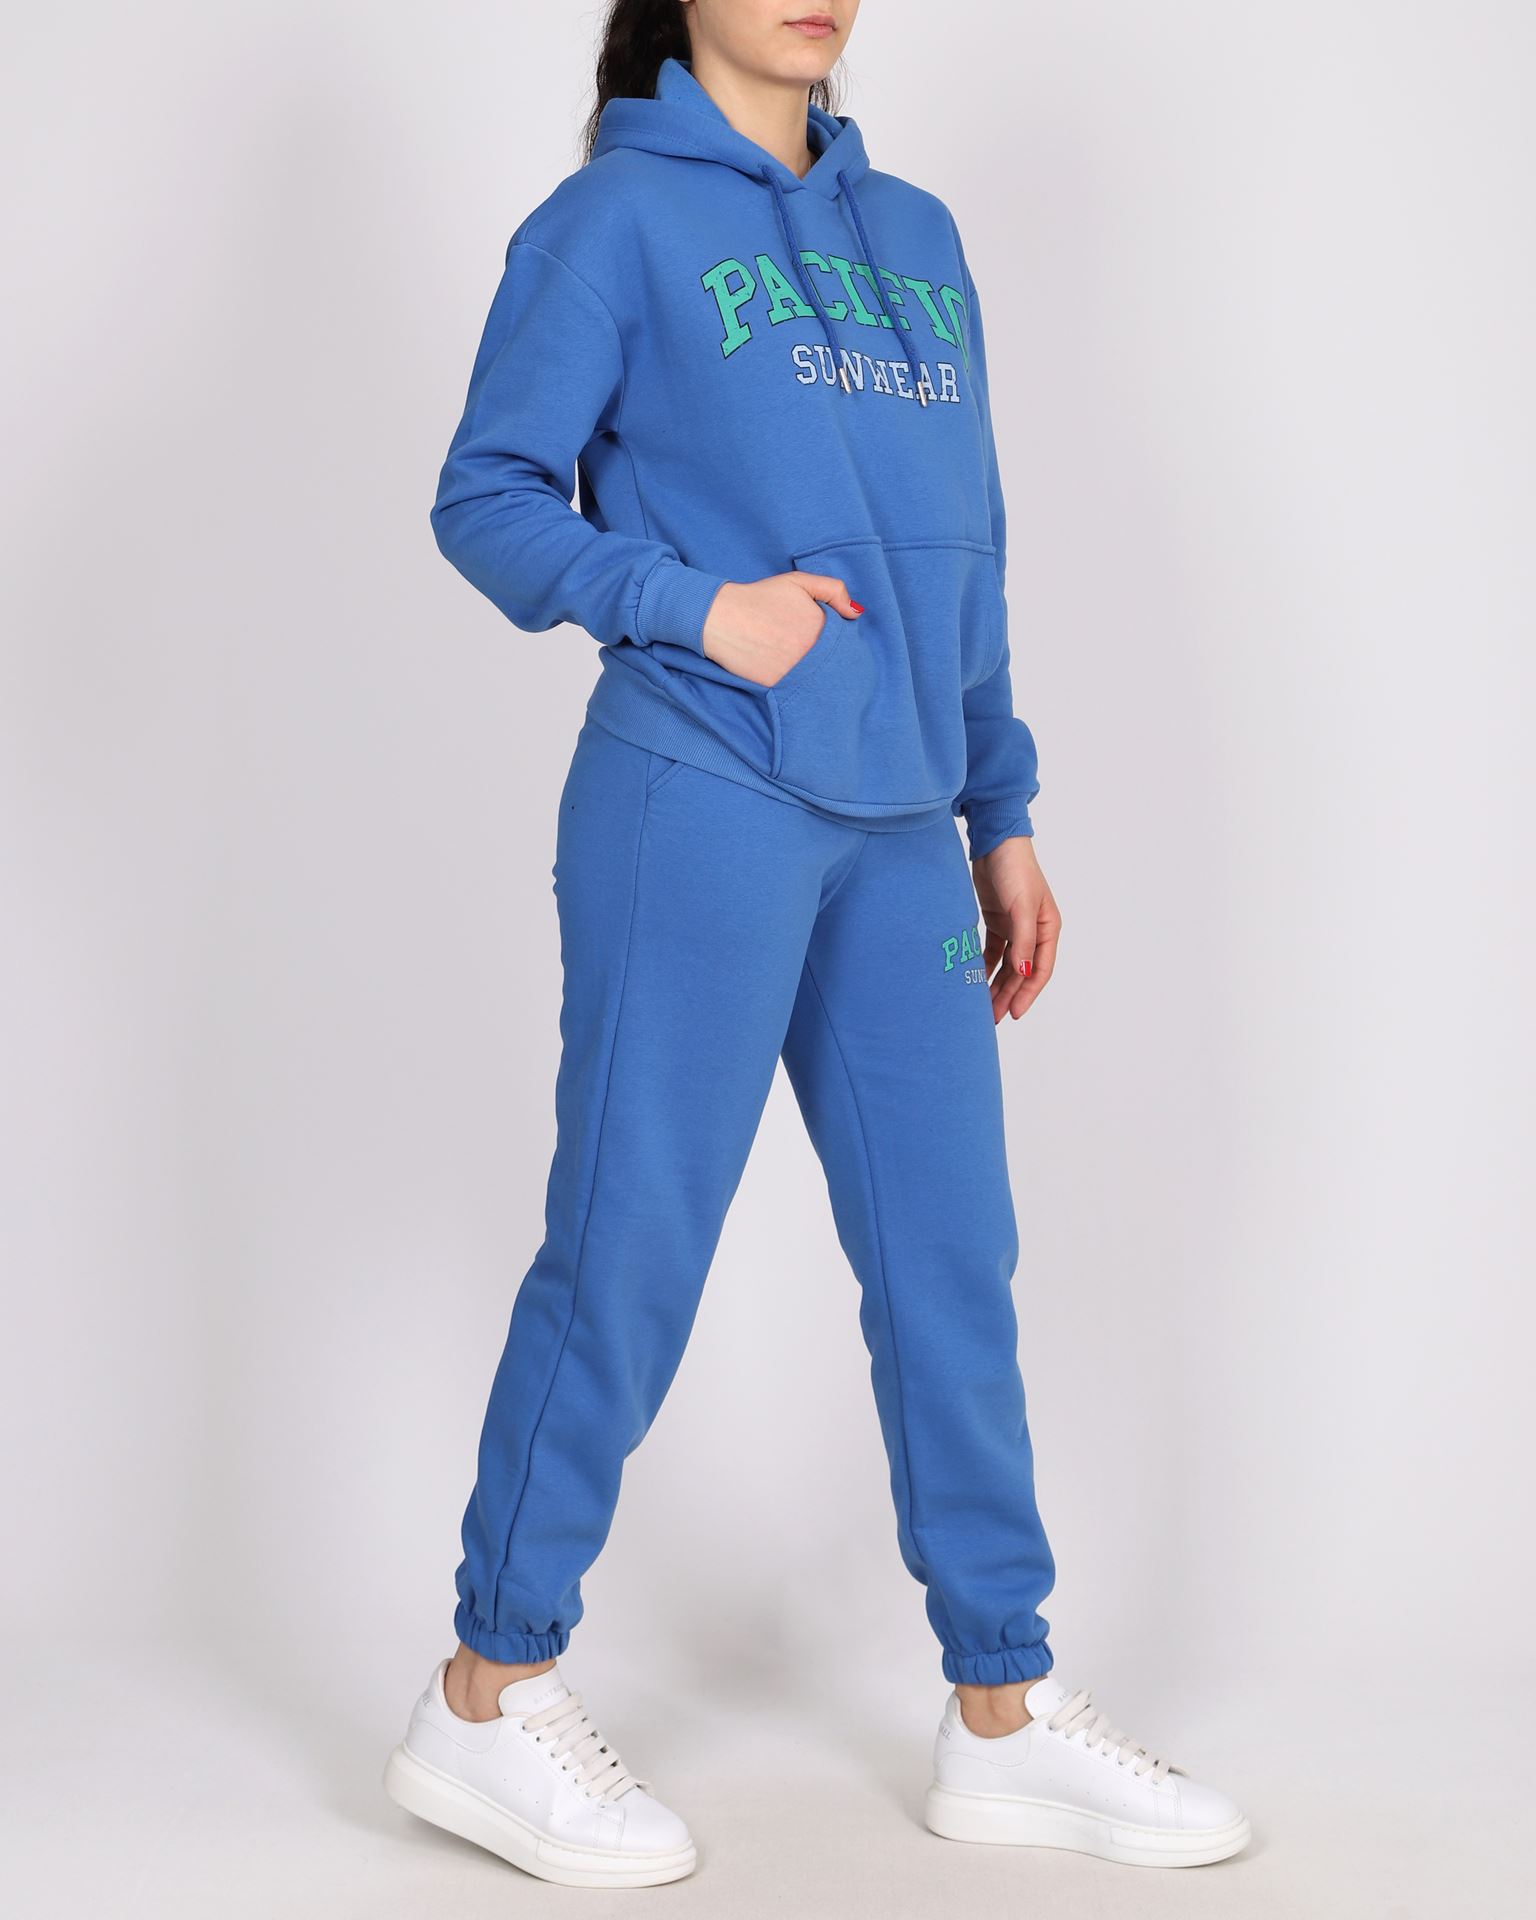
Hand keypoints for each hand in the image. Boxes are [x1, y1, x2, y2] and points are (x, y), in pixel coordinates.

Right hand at [701, 573, 862, 686]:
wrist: (721, 617)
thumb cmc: (760, 597)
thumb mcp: (799, 582)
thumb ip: (833, 590)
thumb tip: (856, 613)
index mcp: (823, 628)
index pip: (844, 641)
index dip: (834, 640)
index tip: (818, 637)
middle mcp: (813, 653)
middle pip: (833, 662)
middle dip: (825, 659)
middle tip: (803, 650)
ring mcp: (796, 672)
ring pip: (817, 679)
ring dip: (814, 674)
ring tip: (792, 660)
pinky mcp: (778, 688)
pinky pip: (796, 691)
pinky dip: (796, 686)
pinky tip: (783, 670)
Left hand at [973, 836, 1060, 1023]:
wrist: (994, 842)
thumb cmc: (1015, 870)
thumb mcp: (1021, 907)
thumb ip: (1023, 942)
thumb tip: (1023, 975)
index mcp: (1048, 928)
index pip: (1040, 970)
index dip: (1028, 994)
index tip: (1014, 1013)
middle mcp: (1034, 930)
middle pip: (1022, 972)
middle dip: (1009, 995)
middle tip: (993, 1018)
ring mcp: (1015, 926)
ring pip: (1007, 965)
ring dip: (997, 985)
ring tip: (983, 1007)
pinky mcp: (997, 920)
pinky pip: (993, 952)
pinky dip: (985, 967)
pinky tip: (975, 981)